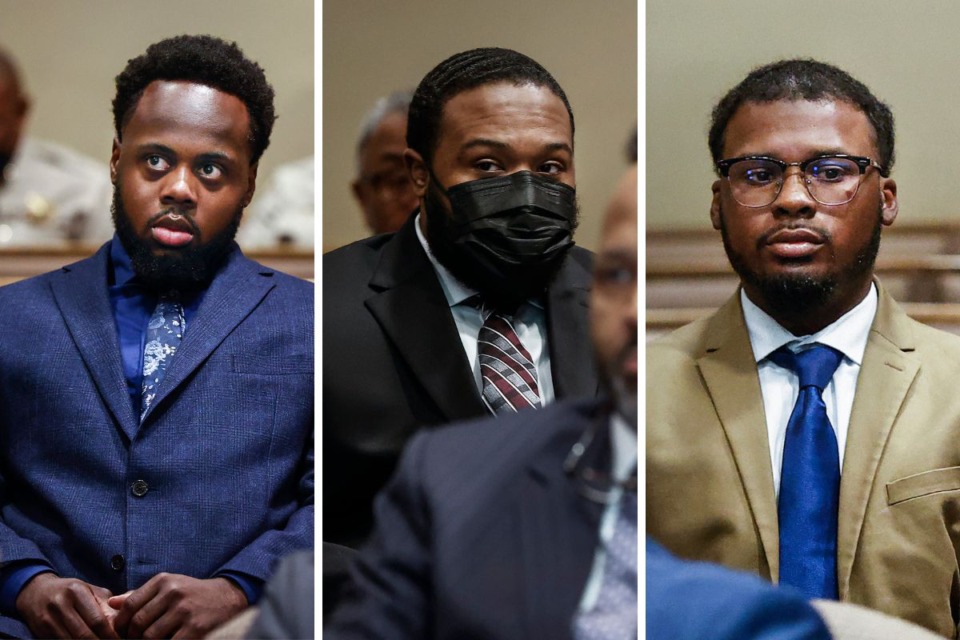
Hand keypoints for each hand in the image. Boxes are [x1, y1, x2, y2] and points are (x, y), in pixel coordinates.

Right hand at [16, 572, 119, 638]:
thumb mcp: (89, 590)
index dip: (109, 635)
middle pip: (84, 635)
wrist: (36, 591)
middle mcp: (61, 605)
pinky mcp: (41, 631)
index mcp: (77, 592)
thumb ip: (106, 604)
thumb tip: (121, 622)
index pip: (97, 620)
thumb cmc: (70, 591)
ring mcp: (48, 619)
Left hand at [109, 573, 246, 638]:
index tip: (121, 633)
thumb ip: (140, 595)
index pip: (130, 604)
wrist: (228, 597)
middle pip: (138, 623)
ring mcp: (185, 611)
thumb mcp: (169, 587)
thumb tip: (111, 603)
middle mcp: (173, 592)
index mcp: (164, 581)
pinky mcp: (195, 628)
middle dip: (132, 638)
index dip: (120, 623)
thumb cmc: (192, 594)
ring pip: (150, 636)